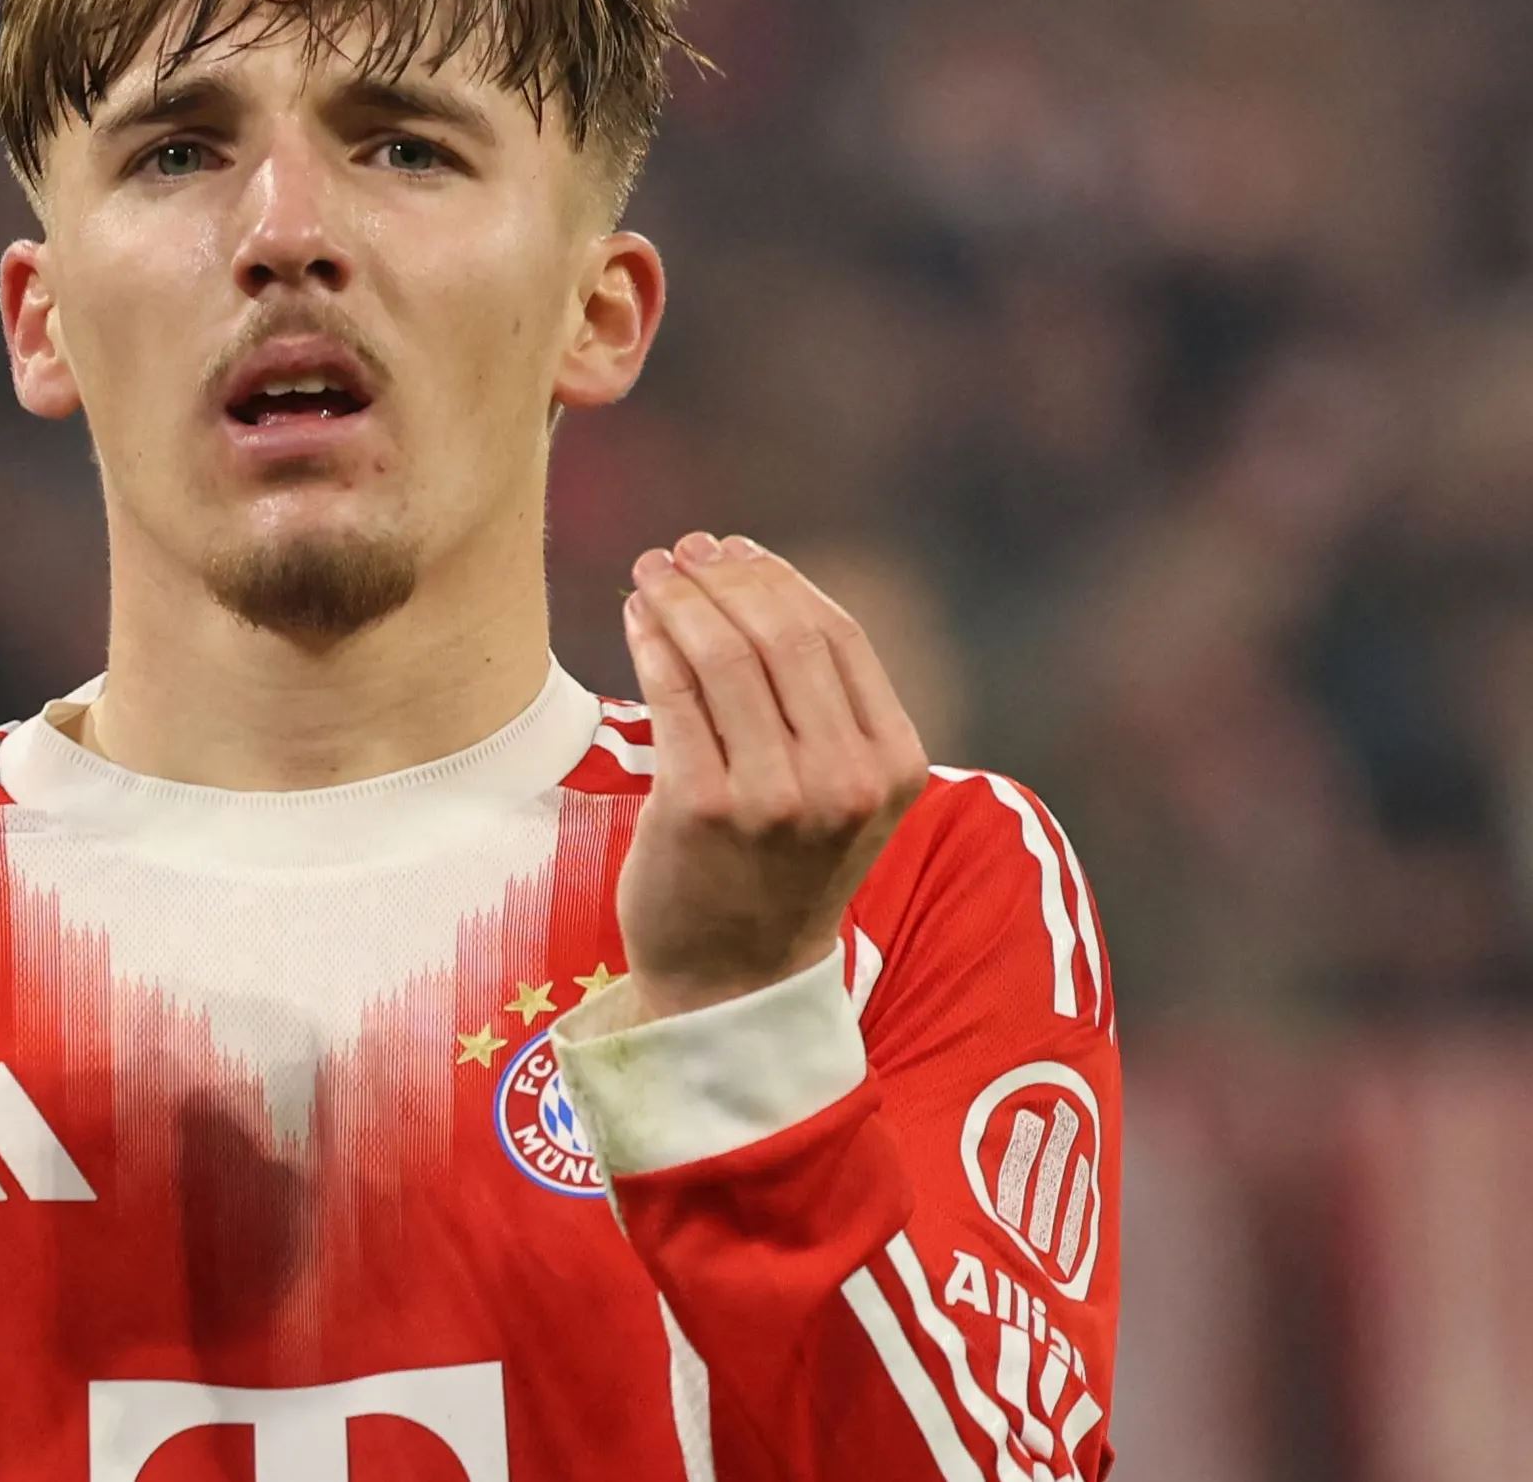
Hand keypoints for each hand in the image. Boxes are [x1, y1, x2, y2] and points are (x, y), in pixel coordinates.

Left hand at [614, 534, 931, 1016]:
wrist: (735, 981)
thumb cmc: (781, 873)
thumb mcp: (844, 794)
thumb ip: (831, 708)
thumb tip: (766, 584)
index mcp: (895, 765)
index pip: (840, 636)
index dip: (782, 578)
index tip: (736, 551)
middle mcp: (844, 779)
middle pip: (783, 634)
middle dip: (726, 576)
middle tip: (685, 551)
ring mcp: (774, 796)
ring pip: (724, 655)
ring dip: (682, 598)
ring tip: (653, 572)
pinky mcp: (701, 808)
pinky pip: (674, 694)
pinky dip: (652, 640)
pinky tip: (637, 617)